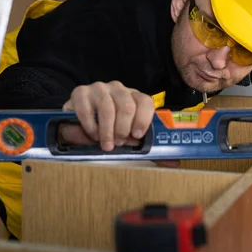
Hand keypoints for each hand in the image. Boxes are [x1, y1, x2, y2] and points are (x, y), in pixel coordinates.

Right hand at [59, 81, 179, 167]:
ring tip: (105, 144)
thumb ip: (149, 148)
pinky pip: (87, 110)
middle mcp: (118, 89)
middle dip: (123, 129)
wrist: (77, 123)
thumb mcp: (128, 138)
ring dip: (107, 131)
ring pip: (108, 108)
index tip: (137, 135)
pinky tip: (92, 135)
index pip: (146, 101)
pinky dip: (90, 127)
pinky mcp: (81, 92)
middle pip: (127, 106)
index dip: (143, 119)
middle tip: (118, 143)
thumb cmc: (108, 130)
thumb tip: (174, 162)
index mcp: (134, 98)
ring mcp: (99, 89)